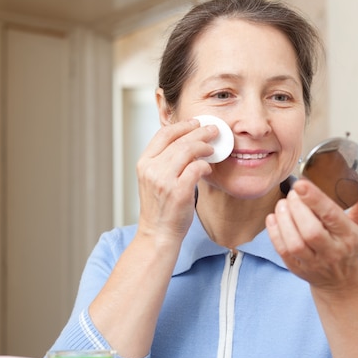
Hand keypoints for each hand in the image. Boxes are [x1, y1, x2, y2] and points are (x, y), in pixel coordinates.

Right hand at [135, 118, 216, 242]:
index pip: (163, 134)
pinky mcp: (178, 192)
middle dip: (199, 132)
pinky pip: (196, 168)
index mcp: (144, 164)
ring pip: (188, 150)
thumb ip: (165, 161)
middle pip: (179, 140)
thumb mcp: (154, 180)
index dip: (182, 125)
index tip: (195, 123)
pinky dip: (205, 165)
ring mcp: (164, 181)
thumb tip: (188, 143)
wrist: (158, 234)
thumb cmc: (160, 208)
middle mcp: (151, 170)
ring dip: (204, 146)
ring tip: (213, 148)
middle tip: (213, 130)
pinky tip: (208, 169)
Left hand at [266, 178, 357, 291]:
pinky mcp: (297, 268)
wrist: (341, 283)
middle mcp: (332, 251)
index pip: (332, 217)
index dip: (315, 200)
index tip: (300, 184)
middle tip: (291, 193)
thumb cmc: (350, 248)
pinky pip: (283, 251)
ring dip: (284, 220)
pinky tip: (273, 217)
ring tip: (282, 204)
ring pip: (295, 243)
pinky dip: (274, 233)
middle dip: (297, 209)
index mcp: (349, 236)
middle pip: (311, 231)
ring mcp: (313, 262)